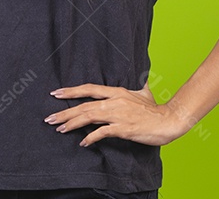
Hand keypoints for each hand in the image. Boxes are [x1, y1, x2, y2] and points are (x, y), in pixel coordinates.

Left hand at [43, 80, 188, 147]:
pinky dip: (90, 138)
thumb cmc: (156, 109)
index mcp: (117, 92)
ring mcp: (118, 115)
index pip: (89, 89)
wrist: (169, 120)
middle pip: (84, 105)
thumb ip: (137, 85)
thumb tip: (140, 77)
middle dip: (64, 112)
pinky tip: (83, 142)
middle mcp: (114, 101)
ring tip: (59, 129)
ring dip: (72, 124)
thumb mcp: (144, 92)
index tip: (56, 93)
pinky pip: (102, 133)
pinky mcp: (123, 128)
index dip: (71, 91)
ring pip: (89, 117)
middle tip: (49, 118)